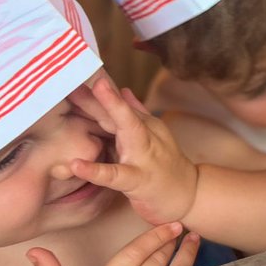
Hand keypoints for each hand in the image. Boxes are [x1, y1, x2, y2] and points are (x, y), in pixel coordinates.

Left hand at [68, 76, 199, 225]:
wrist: (190, 195)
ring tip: (78, 101)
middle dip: (99, 92)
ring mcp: (144, 156)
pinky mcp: (139, 180)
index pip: (119, 104)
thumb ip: (138, 113)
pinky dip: (96, 170)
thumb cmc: (167, 167)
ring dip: (104, 113)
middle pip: (121, 110)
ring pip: (125, 131)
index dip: (99, 89)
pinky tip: (76, 165)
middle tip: (75, 76)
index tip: (79, 71)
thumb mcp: (155, 136)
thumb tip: (123, 90)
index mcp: (146, 126)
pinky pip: (116, 175)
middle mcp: (146, 135)